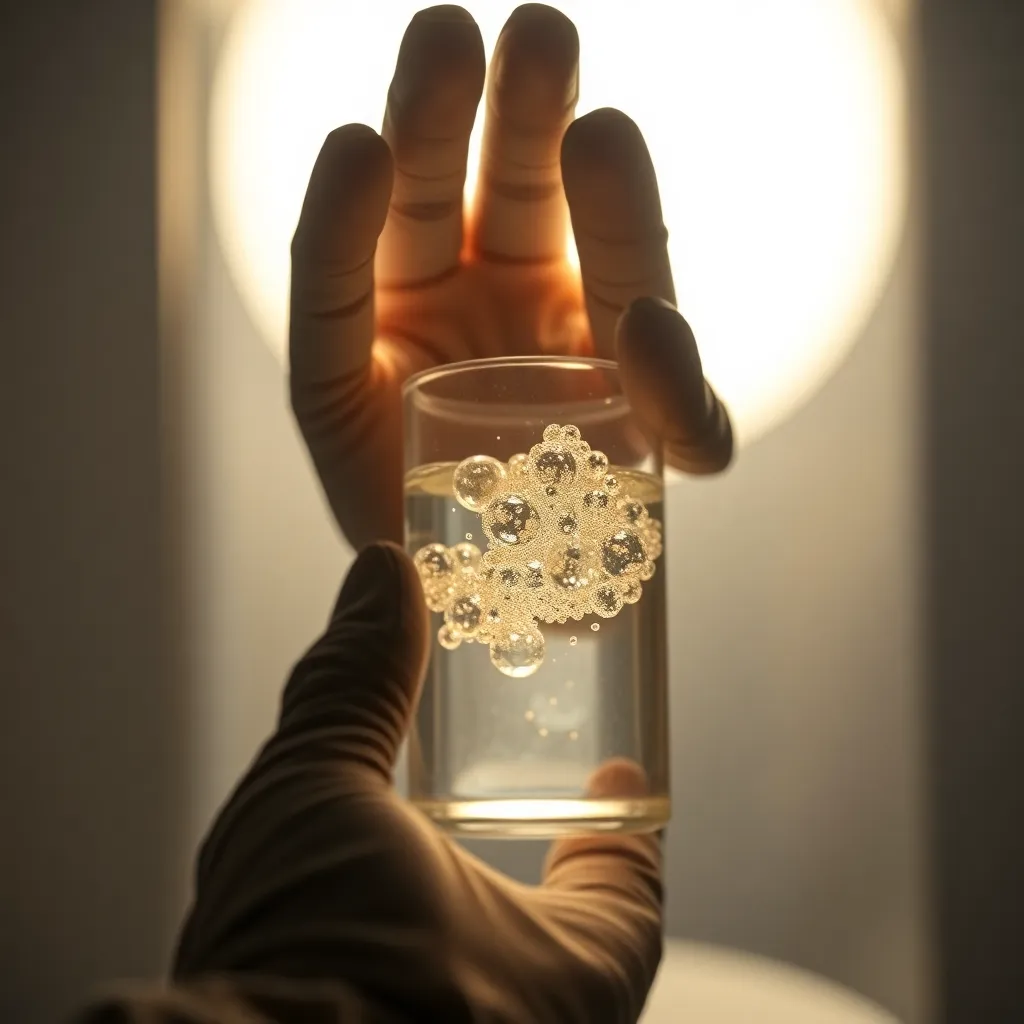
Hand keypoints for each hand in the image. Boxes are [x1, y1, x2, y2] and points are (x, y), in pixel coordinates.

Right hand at [78, 544, 658, 1022]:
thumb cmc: (303, 960)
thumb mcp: (323, 797)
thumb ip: (359, 685)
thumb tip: (386, 574)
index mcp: (571, 979)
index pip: (632, 895)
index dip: (619, 824)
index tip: (612, 768)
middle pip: (578, 942)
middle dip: (551, 869)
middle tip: (519, 793)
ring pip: (509, 984)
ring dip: (484, 920)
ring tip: (440, 850)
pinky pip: (439, 1006)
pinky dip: (422, 961)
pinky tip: (363, 924)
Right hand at [290, 4, 732, 548]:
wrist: (483, 606)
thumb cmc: (573, 531)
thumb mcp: (658, 464)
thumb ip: (685, 407)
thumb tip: (651, 320)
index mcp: (581, 301)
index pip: (605, 235)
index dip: (611, 193)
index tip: (603, 130)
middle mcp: (497, 290)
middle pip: (509, 186)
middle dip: (523, 109)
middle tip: (539, 33)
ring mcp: (412, 319)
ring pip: (416, 207)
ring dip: (426, 124)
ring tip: (444, 43)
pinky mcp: (335, 373)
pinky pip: (332, 290)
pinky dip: (338, 225)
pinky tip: (355, 154)